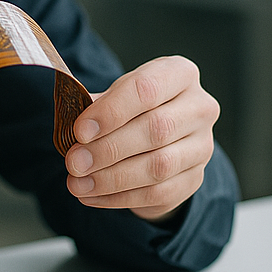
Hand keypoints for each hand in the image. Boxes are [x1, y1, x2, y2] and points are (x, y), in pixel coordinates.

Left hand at [64, 56, 218, 221]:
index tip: (80, 131)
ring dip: (111, 178)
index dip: (111, 111)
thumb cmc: (130, 107)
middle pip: (155, 129)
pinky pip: (158, 193)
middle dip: (107, 149)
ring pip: (159, 166)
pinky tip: (92, 195)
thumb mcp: (113, 96)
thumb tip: (69, 124)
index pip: (146, 89)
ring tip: (77, 183)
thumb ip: (94, 106)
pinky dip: (119, 197)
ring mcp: (201, 146)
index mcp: (179, 74)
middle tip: (74, 162)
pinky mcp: (194, 179)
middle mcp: (199, 108)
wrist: (160, 135)